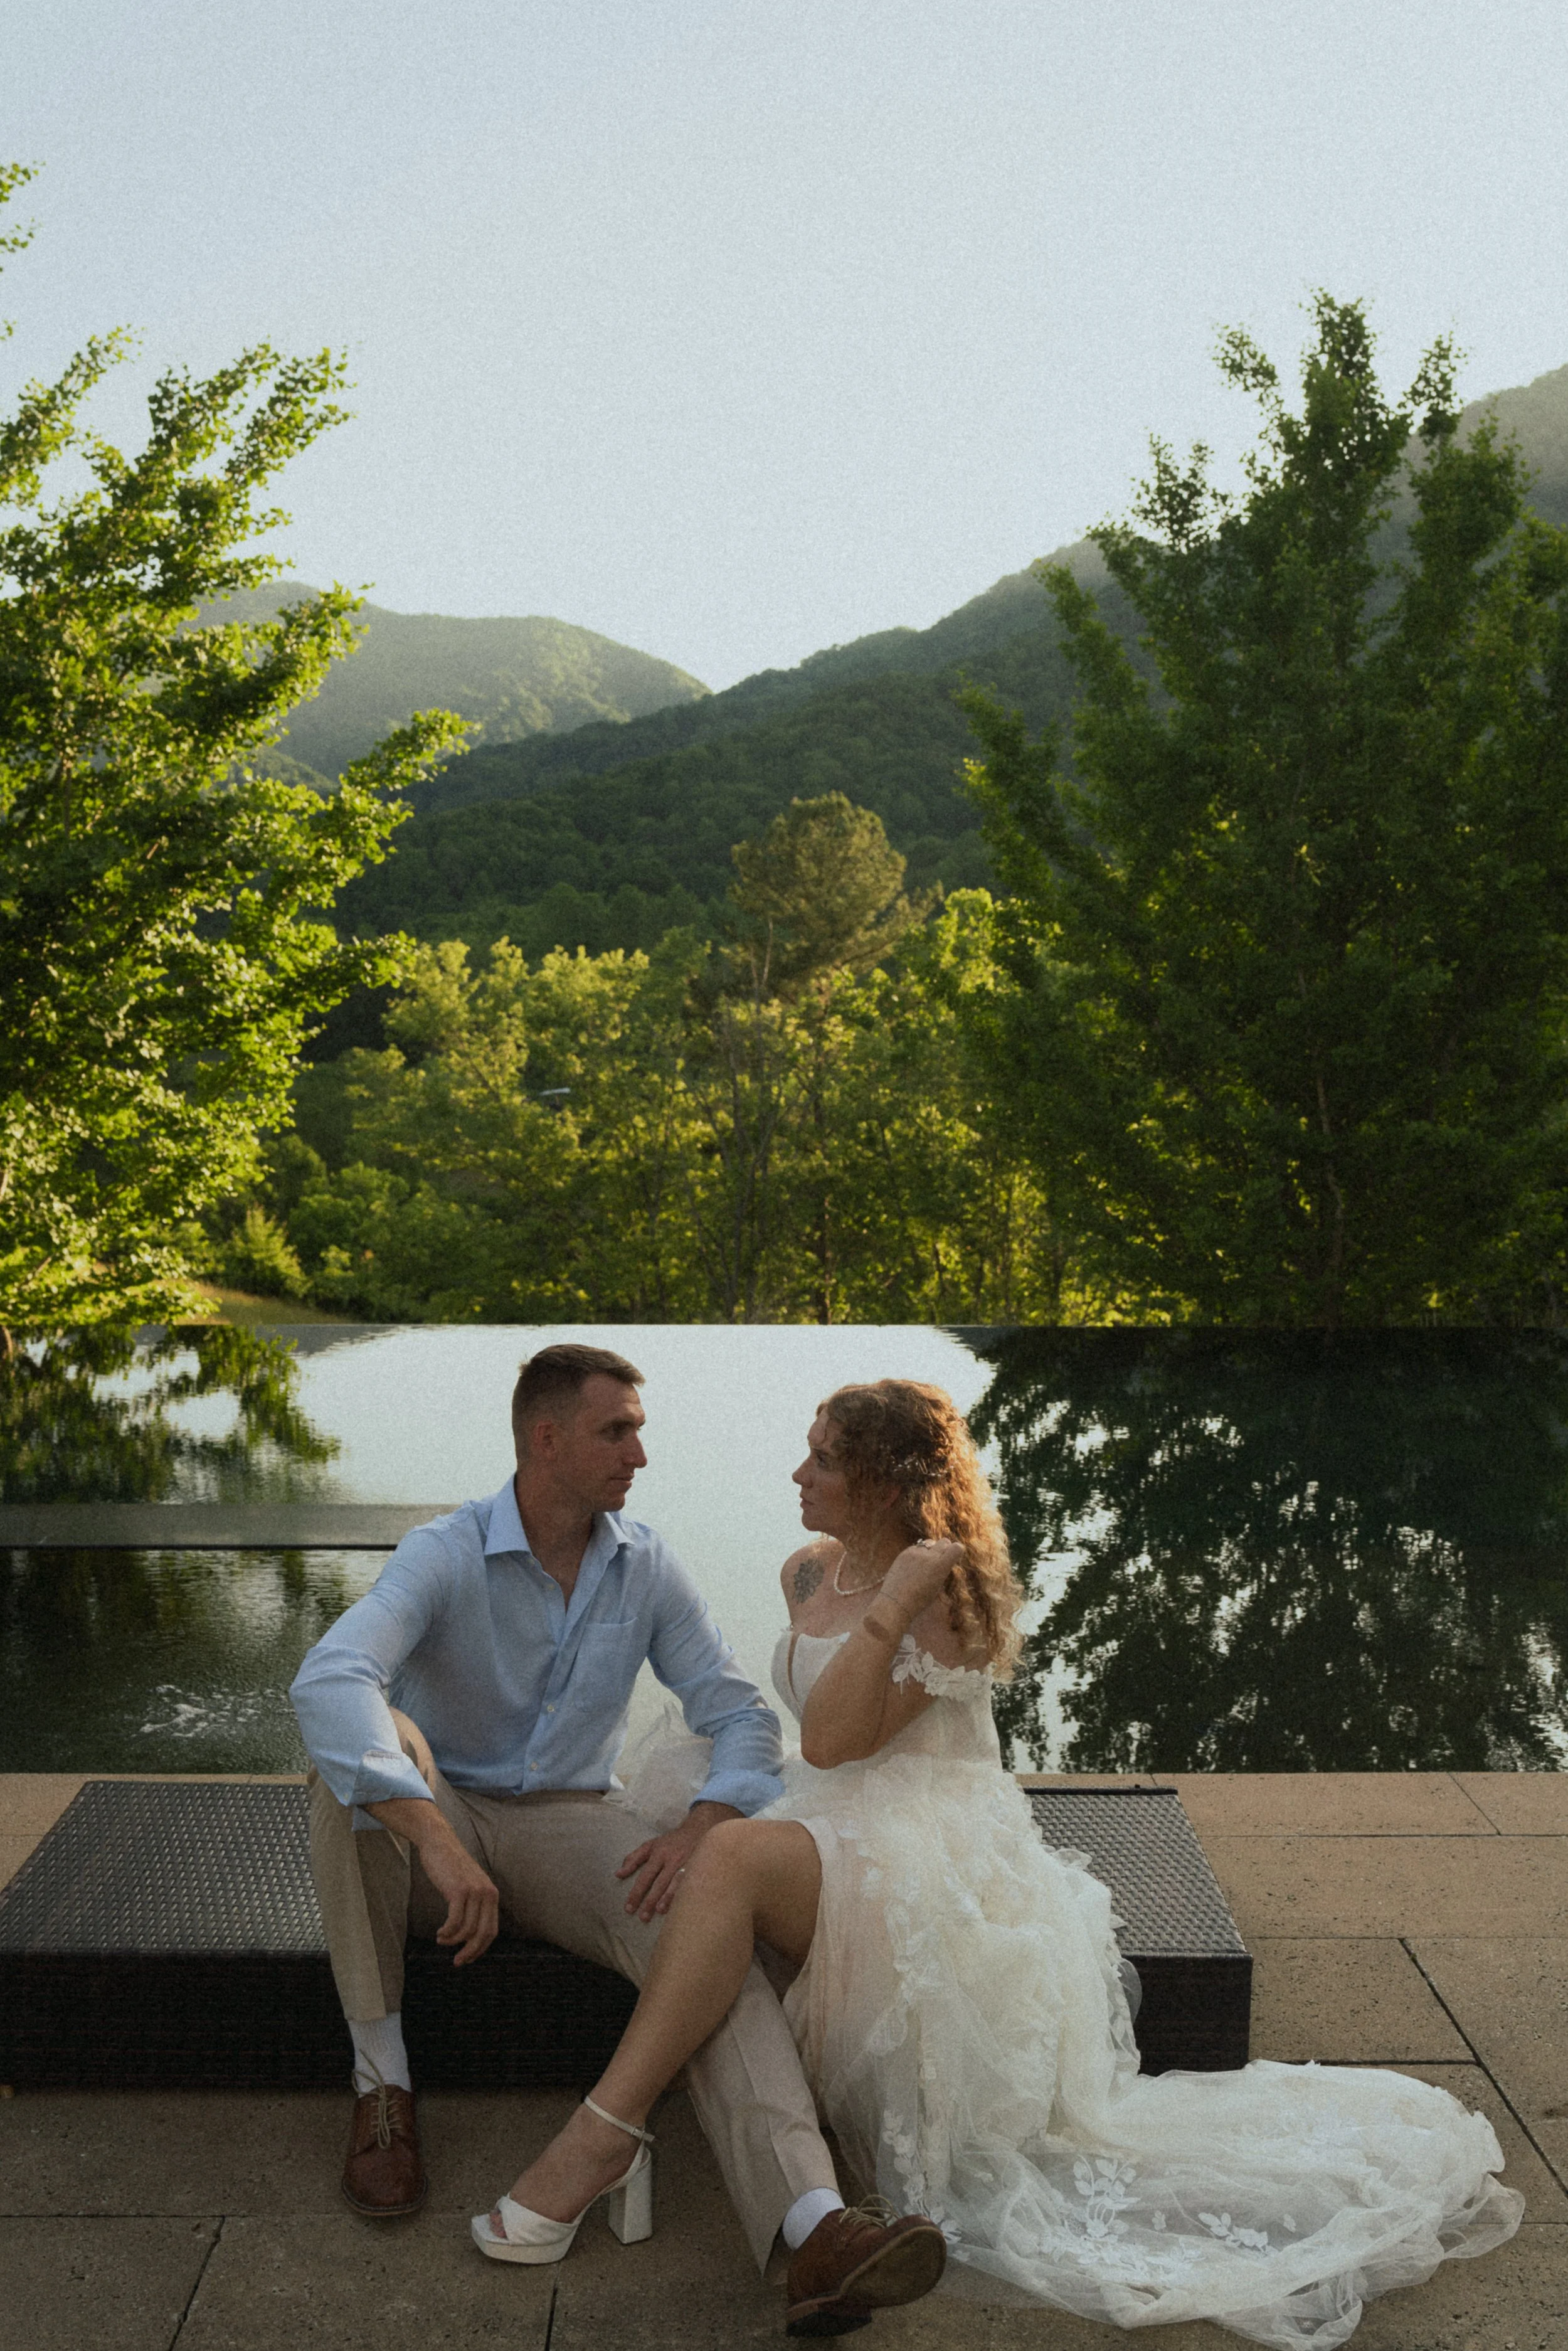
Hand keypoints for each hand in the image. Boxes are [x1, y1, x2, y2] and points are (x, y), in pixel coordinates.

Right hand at [420, 1828, 500, 1966]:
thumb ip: (474, 1906)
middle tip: (457, 1962)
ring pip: (467, 1930)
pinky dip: (447, 1932)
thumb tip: (470, 1936)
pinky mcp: (459, 1890)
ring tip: (441, 1939)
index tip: (468, 1958)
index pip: (492, 1931)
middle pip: (483, 1934)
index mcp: (492, 1894)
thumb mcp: (469, 1886)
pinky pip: (455, 1921)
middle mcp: (487, 1893)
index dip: (480, 1948)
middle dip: (470, 1952)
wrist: (439, 1843)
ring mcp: (474, 1891)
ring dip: (452, 1940)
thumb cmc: (450, 1867)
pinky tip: (440, 1932)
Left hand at [616, 1801, 737, 1921]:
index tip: (629, 1908)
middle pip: (659, 1882)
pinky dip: (685, 1894)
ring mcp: (687, 1863)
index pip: (645, 1876)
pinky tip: (681, 1906)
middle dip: (650, 1900)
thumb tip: (618, 1874)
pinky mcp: (698, 1868)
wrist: (698, 1829)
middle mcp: (672, 1859)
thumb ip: (633, 1859)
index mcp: (658, 1854)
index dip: (636, 1892)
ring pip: (676, 1883)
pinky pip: (690, 1883)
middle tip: (642, 1917)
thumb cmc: (671, 1841)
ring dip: (668, 1898)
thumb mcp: (650, 1845)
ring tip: (659, 1911)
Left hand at [881, 1537, 965, 1622]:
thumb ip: (942, 1571)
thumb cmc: (919, 1600)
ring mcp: (916, 1553)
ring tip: (925, 1562)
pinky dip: (918, 1554)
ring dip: (931, 1549)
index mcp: (941, 1566)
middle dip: (945, 1548)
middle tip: (941, 1558)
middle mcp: (929, 1556)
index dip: (957, 1551)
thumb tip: (944, 1561)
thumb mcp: (937, 1587)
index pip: (957, 1548)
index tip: (954, 1557)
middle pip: (944, 1541)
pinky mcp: (904, 1553)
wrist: (896, 1602)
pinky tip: (913, 1566)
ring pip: (929, 1543)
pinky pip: (916, 1548)